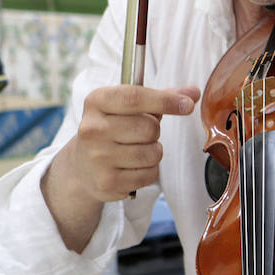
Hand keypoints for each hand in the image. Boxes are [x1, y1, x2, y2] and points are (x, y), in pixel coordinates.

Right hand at [66, 84, 199, 201]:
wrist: (82, 166)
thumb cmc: (112, 129)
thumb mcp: (128, 107)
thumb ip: (161, 97)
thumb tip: (193, 93)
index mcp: (96, 101)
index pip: (135, 98)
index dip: (165, 101)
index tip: (187, 105)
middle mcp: (92, 129)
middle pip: (149, 127)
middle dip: (155, 131)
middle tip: (141, 133)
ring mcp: (98, 157)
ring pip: (153, 153)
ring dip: (154, 152)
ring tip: (136, 150)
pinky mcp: (107, 182)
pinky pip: (149, 174)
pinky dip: (149, 171)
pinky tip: (132, 167)